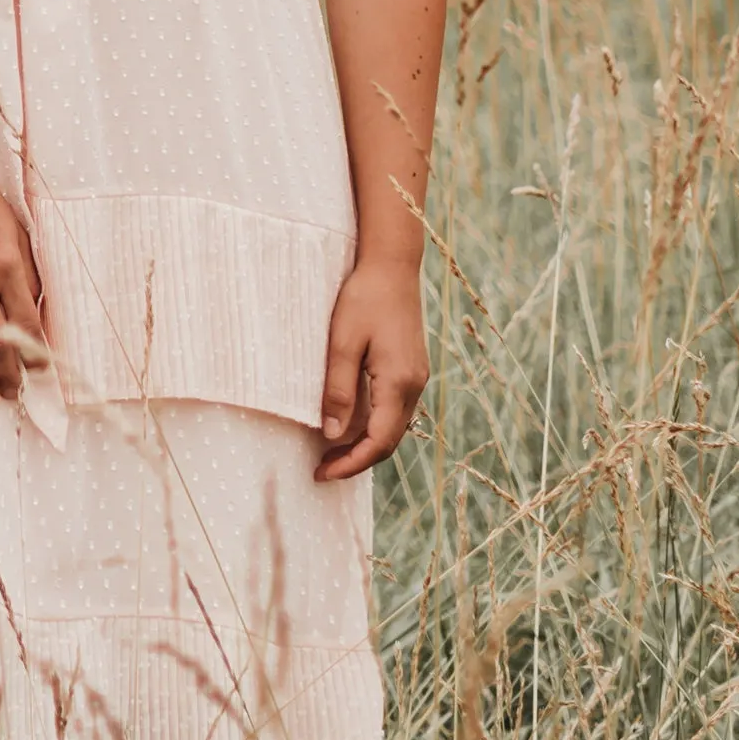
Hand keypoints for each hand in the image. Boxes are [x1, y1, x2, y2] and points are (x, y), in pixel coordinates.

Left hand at [315, 258, 427, 481]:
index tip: (323, 474)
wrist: (392, 266)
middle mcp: (414, 386)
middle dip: (357, 460)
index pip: (378, 442)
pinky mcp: (411, 369)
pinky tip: (350, 424)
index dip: (351, 464)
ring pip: (393, 428)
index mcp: (398, 383)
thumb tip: (332, 435)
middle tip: (322, 470)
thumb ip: (339, 389)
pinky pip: (394, 410)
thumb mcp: (342, 342)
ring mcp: (416, 378)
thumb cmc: (364, 298)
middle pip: (389, 441)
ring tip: (331, 453)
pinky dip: (373, 426)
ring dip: (365, 445)